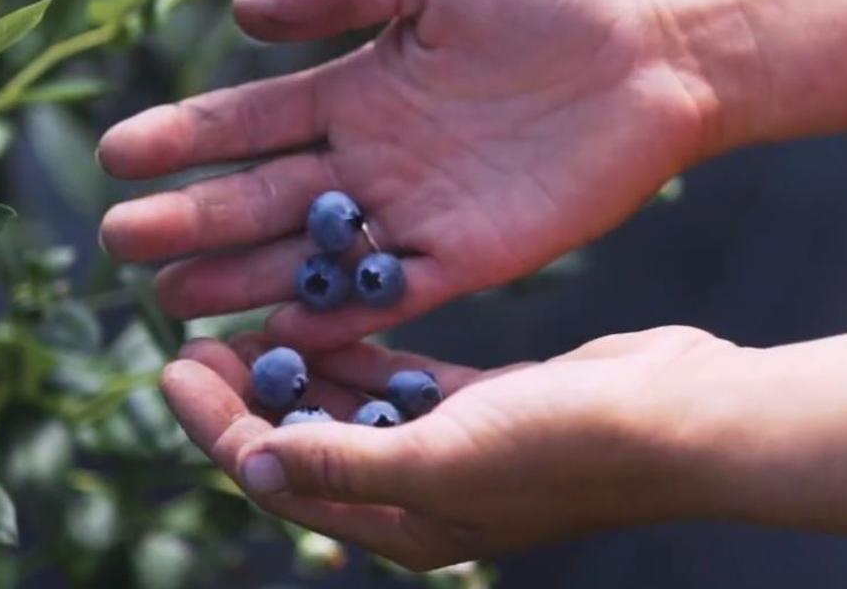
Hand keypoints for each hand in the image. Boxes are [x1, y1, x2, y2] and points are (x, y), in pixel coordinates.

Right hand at [98, 0, 713, 347]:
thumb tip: (239, 14)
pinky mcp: (467, 256)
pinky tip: (282, 328)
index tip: (120, 155)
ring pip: (311, 254)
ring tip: (174, 299)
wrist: (649, 53)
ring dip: (245, 278)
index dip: (185, 139)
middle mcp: (372, 158)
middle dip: (193, 219)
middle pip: (265, 197)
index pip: (251, 122)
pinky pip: (388, 291)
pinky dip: (337, 312)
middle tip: (124, 241)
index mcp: (357, 89)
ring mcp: (415, 212)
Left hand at [162, 326, 735, 569]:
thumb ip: (342, 463)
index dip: (218, 426)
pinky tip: (326, 321)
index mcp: (401, 525)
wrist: (673, 416)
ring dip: (298, 372)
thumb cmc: (563, 446)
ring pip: (349, 406)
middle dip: (247, 396)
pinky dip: (359, 353)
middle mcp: (418, 491)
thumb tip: (248, 461)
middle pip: (305, 441)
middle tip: (198, 340)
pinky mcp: (480, 401)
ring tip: (248, 327)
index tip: (172, 369)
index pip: (280, 476)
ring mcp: (450, 444)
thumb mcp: (441, 459)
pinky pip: (399, 378)